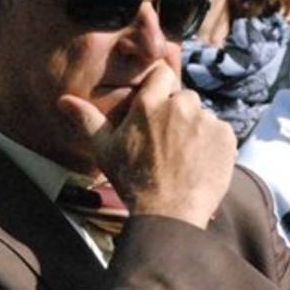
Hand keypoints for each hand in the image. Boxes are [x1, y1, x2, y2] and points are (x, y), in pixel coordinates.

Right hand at [57, 61, 236, 227]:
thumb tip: (63, 100)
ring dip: (195, 130)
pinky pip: (219, 132)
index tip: (158, 109)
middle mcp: (180, 106)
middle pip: (183, 97)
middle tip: (168, 144)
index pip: (162, 74)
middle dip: (178, 114)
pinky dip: (212, 145)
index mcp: (149, 105)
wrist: (169, 214)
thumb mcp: (105, 150)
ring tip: (183, 159)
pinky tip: (198, 165)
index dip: (161, 90)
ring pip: (202, 116)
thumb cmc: (133, 182)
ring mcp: (206, 121)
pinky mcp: (226, 137)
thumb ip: (88, 120)